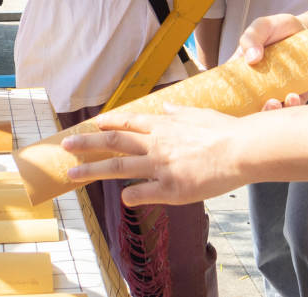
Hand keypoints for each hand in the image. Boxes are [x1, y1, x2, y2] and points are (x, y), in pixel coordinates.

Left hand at [63, 104, 246, 205]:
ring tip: (71, 175)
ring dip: (91, 170)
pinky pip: (142, 193)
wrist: (242, 149)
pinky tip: (123, 198)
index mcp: (163, 126)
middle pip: (114, 143)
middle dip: (87, 144)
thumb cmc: (225, 131)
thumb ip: (178, 113)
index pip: (128, 123)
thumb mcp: (199, 114)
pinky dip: (130, 195)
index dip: (109, 124)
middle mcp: (156, 144)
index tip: (93, 124)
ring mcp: (160, 166)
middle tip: (65, 145)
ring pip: (118, 167)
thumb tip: (165, 108)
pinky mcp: (171, 188)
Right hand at [236, 13, 307, 106]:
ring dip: (272, 112)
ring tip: (276, 102)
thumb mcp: (262, 26)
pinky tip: (293, 97)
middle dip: (255, 111)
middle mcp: (259, 85)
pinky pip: (292, 108)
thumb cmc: (279, 28)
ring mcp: (277, 91)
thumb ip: (251, 38)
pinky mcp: (296, 94)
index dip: (228, 100)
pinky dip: (292, 107)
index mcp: (244, 71)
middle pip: (250, 106)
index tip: (232, 103)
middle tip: (265, 102)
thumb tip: (251, 59)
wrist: (307, 28)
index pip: (231, 89)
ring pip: (271, 111)